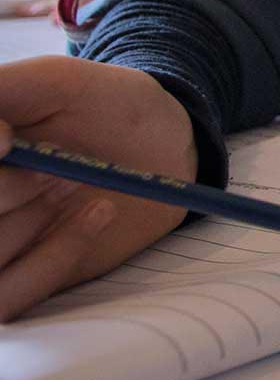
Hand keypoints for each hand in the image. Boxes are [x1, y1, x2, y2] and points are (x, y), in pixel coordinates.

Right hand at [0, 55, 198, 319]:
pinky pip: (7, 298)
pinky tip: (99, 212)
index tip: (7, 138)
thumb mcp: (53, 82)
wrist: (163, 142)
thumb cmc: (102, 105)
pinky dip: (55, 256)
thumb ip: (3, 87)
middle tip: (50, 164)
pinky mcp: (19, 285)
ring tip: (70, 182)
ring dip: (25, 222)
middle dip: (3, 189)